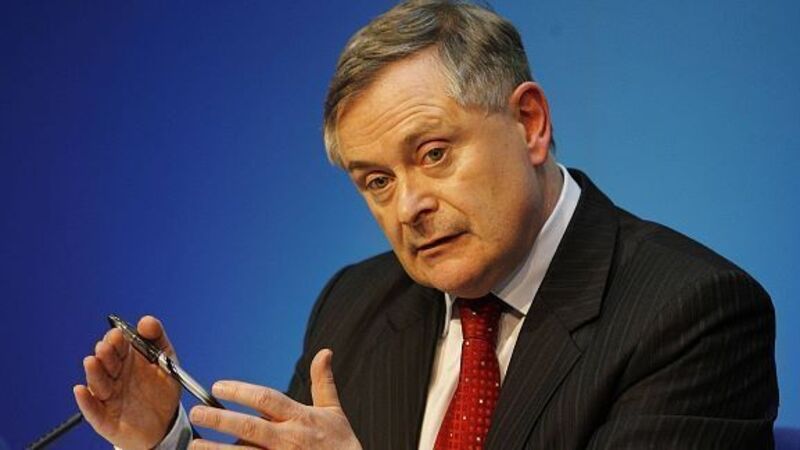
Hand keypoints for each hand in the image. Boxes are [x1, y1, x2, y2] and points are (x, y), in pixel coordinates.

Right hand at [73, 316, 181, 449]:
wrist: (165, 423)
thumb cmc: (161, 390)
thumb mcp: (166, 362)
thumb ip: (157, 339)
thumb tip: (146, 321)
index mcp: (128, 360)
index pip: (117, 345)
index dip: (116, 339)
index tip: (118, 334)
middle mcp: (115, 376)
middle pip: (106, 362)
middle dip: (105, 354)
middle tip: (106, 347)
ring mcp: (109, 397)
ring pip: (98, 383)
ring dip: (94, 372)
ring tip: (92, 361)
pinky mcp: (105, 418)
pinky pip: (93, 410)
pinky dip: (86, 401)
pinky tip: (81, 391)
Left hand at [189, 349, 360, 449]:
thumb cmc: (340, 443)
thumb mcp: (333, 410)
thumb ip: (323, 381)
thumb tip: (324, 352)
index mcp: (301, 417)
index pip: (267, 399)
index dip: (241, 392)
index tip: (219, 387)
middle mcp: (290, 438)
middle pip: (251, 427)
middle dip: (221, 420)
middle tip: (196, 413)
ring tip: (195, 444)